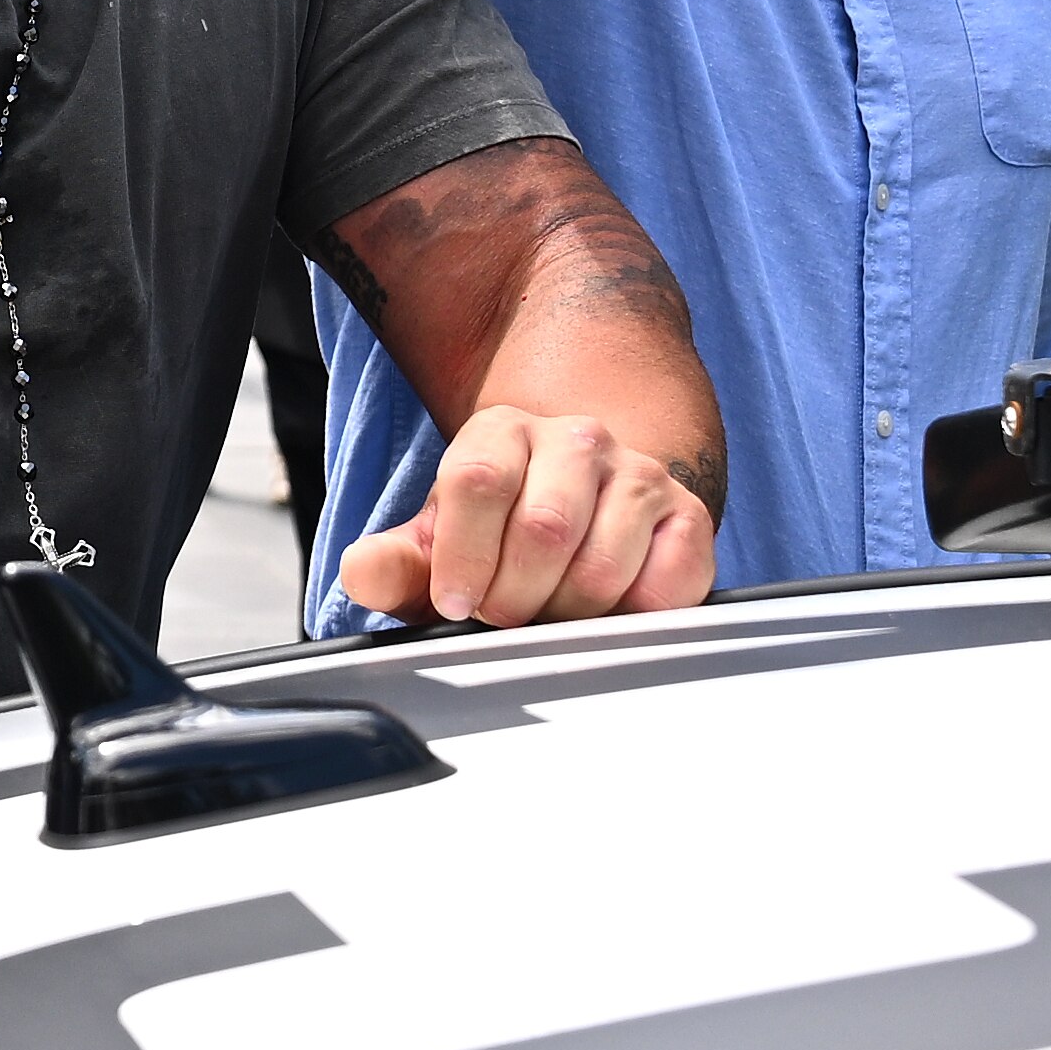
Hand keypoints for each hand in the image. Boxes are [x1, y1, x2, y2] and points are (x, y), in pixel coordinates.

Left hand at [333, 405, 714, 627]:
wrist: (581, 516)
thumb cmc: (496, 541)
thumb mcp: (437, 550)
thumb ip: (394, 565)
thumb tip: (362, 574)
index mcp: (501, 433)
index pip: (477, 482)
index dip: (461, 559)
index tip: (455, 602)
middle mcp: (576, 439)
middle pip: (543, 529)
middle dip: (514, 598)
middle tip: (506, 615)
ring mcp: (639, 474)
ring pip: (601, 565)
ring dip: (567, 614)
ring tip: (552, 611)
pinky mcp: (688, 517)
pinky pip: (665, 583)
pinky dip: (631, 616)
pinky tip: (607, 609)